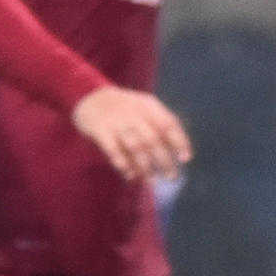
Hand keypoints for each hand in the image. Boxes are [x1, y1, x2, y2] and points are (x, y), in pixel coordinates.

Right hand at [72, 84, 191, 183]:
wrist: (90, 96)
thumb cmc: (124, 107)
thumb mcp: (144, 106)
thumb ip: (160, 122)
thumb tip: (178, 149)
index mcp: (148, 106)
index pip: (169, 124)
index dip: (179, 142)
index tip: (185, 159)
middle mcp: (134, 114)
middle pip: (152, 139)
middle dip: (164, 160)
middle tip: (171, 177)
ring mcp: (116, 122)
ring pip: (134, 147)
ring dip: (144, 165)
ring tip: (150, 179)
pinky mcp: (99, 130)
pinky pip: (113, 150)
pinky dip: (122, 163)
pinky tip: (130, 175)